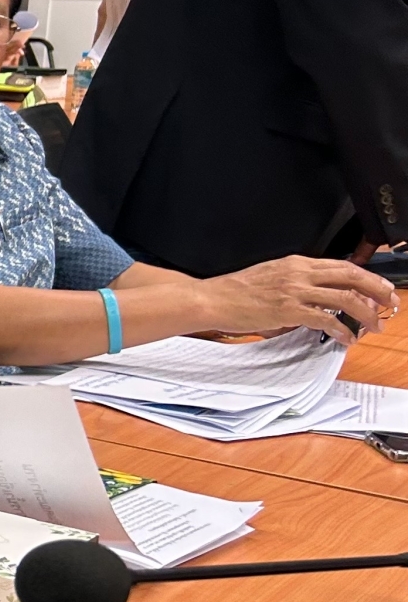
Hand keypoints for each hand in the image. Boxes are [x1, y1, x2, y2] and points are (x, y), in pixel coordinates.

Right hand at [191, 256, 394, 341]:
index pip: (342, 265)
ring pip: (345, 297)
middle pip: (352, 276)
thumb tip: (315, 301)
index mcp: (295, 263)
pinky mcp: (288, 310)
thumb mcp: (269, 277)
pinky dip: (342, 329)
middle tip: (389, 303)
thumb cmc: (234, 292)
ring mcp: (294, 291)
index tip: (379, 287)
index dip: (367, 276)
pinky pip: (326, 319)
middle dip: (377, 290)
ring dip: (366, 313)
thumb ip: (295, 283)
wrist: (211, 299)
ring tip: (374, 325)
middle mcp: (299, 273)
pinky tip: (346, 337)